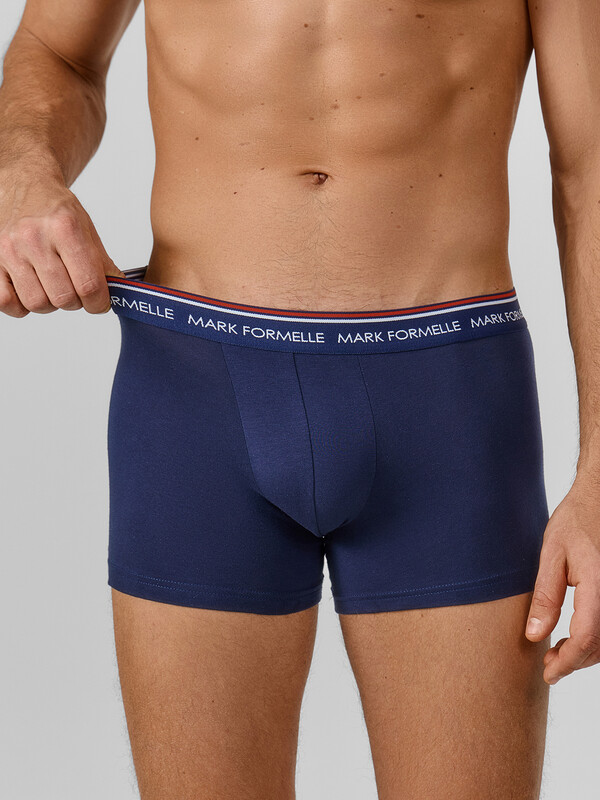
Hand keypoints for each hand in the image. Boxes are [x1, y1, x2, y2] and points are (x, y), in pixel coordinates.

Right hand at [0, 170, 125, 316]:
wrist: (23, 186)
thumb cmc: (55, 210)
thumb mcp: (87, 229)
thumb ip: (103, 264)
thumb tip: (119, 293)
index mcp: (65, 228)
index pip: (89, 285)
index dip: (99, 302)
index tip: (100, 302)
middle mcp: (34, 238)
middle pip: (64, 298)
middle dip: (76, 301)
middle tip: (75, 289)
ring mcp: (9, 250)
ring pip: (37, 304)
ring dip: (50, 304)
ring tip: (52, 286)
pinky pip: (7, 302)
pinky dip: (21, 306)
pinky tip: (31, 290)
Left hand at [525, 477, 599, 683]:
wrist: (599, 500)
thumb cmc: (576, 521)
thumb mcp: (551, 554)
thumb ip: (546, 596)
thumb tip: (534, 634)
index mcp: (597, 586)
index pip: (585, 637)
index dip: (567, 661)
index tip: (548, 673)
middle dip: (575, 661)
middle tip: (548, 666)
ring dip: (586, 653)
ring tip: (557, 653)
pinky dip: (595, 638)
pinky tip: (575, 637)